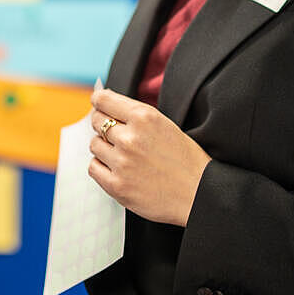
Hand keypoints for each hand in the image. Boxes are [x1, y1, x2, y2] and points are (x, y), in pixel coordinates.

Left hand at [88, 89, 211, 225]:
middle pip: (96, 121)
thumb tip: (103, 100)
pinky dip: (102, 167)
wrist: (199, 194)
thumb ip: (136, 114)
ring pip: (94, 144)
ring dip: (104, 148)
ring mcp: (122, 162)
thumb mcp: (166, 125)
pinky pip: (94, 167)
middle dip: (104, 126)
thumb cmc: (187, 160)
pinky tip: (118, 169)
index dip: (99, 102)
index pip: (102, 100)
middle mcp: (130, 137)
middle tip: (118, 136)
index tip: (99, 105)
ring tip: (124, 156)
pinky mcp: (117, 185)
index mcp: (144, 117)